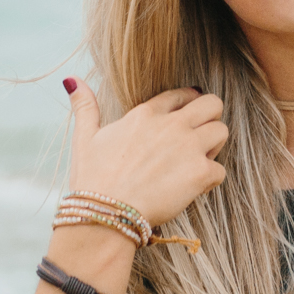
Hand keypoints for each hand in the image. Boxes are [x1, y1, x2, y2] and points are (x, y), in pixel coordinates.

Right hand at [64, 79, 228, 226]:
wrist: (105, 213)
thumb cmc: (93, 179)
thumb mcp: (85, 138)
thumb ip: (85, 107)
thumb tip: (72, 80)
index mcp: (146, 114)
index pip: (182, 95)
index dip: (187, 104)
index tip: (186, 117)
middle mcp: (171, 125)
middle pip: (212, 104)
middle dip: (210, 119)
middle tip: (198, 138)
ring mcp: (188, 147)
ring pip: (222, 131)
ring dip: (214, 146)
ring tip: (197, 162)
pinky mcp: (200, 173)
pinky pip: (220, 169)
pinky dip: (210, 179)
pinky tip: (193, 188)